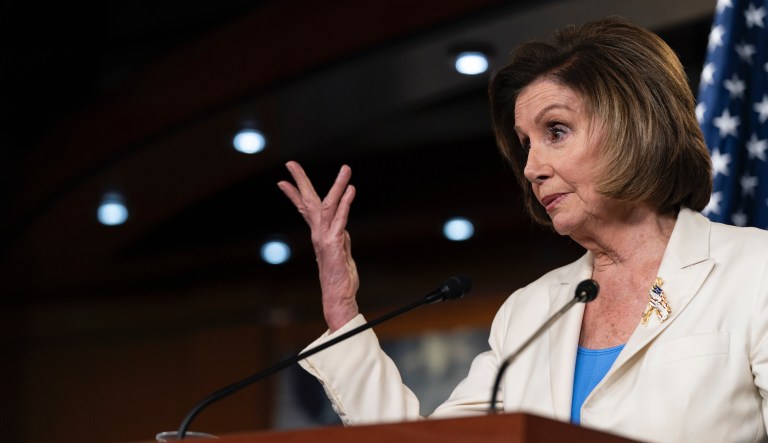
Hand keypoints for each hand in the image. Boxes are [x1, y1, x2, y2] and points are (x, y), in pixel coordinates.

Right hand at [277, 161, 358, 331]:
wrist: (338, 296)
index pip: (303, 209)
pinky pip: (340, 218)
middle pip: (308, 201)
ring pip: (327, 205)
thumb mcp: (341, 251)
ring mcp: (325, 237)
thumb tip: (341, 226)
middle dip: (300, 181)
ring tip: (346, 168)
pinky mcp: (334, 243)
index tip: (282, 181)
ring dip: (337, 185)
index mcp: (318, 233)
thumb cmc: (341, 277)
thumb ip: (340, 236)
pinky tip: (351, 190)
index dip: (294, 194)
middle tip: (290, 163)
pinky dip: (346, 203)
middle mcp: (318, 233)